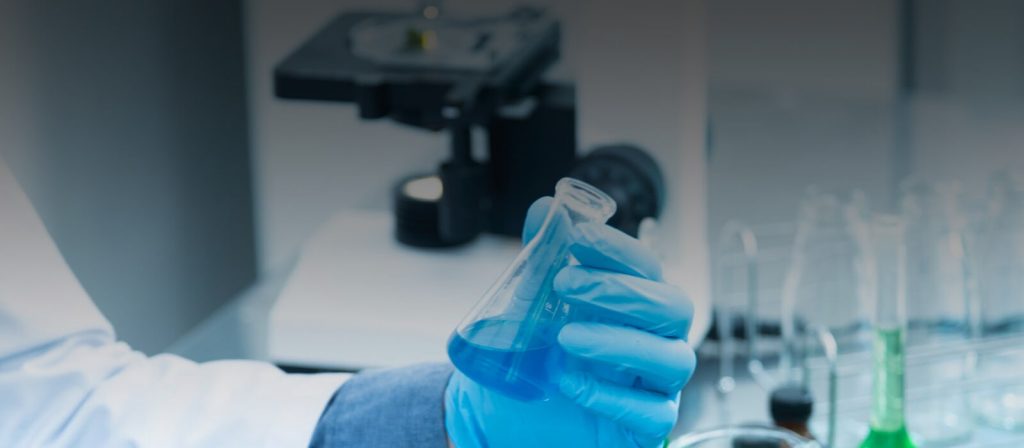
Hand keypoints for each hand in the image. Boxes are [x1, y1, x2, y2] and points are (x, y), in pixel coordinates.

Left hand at [444, 197, 696, 447]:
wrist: (512, 419)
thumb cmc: (537, 359)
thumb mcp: (528, 309)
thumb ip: (540, 260)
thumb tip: (544, 209)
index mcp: (634, 305)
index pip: (646, 267)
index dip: (617, 248)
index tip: (576, 235)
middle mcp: (655, 340)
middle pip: (673, 307)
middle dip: (620, 291)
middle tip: (564, 285)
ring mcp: (657, 385)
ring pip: (673, 359)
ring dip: (618, 342)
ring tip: (565, 337)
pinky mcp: (648, 427)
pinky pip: (653, 414)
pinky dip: (613, 397)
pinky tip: (570, 384)